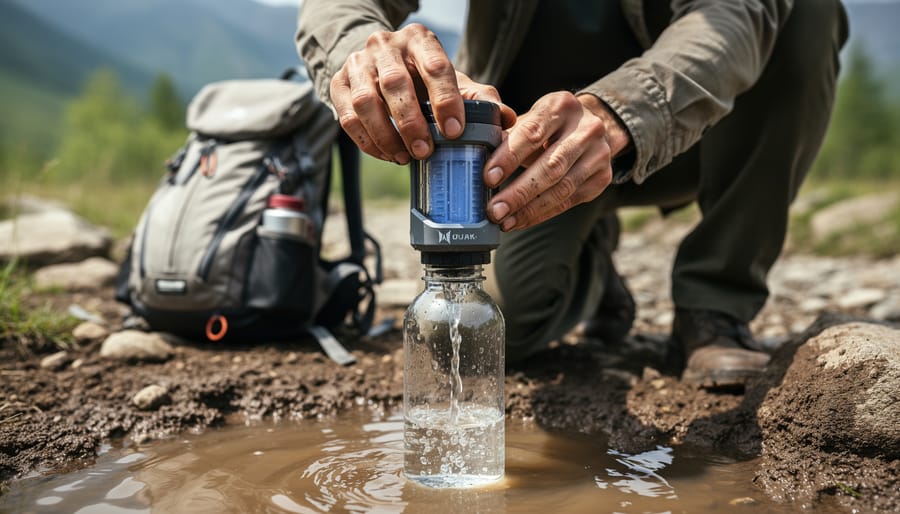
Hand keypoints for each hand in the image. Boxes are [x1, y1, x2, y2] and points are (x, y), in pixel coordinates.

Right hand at [330, 23, 513, 163]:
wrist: (379, 65)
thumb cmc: (423, 79)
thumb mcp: (452, 81)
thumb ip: (479, 98)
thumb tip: (507, 118)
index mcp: (420, 41)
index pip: (434, 66)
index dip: (446, 100)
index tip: (454, 132)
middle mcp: (385, 46)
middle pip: (395, 83)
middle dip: (411, 122)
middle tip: (425, 152)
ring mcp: (357, 63)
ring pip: (365, 101)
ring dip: (385, 134)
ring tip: (404, 157)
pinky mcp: (337, 84)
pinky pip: (346, 117)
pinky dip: (367, 142)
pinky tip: (387, 155)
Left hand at [483, 92, 630, 230]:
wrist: (593, 128)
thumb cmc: (549, 125)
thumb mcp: (531, 118)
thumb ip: (508, 135)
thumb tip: (478, 162)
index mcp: (562, 106)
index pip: (532, 133)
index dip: (509, 157)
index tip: (488, 178)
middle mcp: (587, 128)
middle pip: (551, 166)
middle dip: (519, 192)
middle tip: (494, 210)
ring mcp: (599, 154)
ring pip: (562, 188)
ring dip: (529, 209)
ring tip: (504, 221)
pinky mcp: (602, 178)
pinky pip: (568, 201)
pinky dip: (541, 213)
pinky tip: (520, 220)